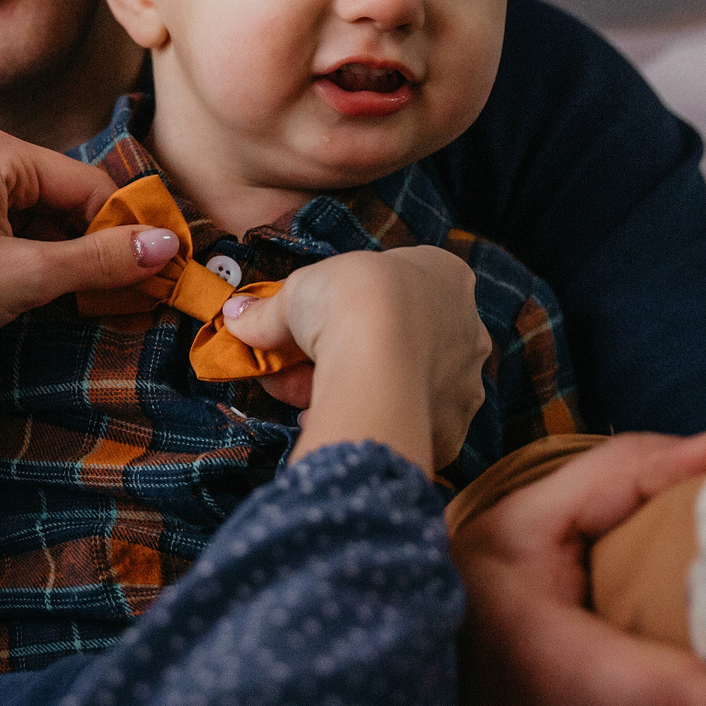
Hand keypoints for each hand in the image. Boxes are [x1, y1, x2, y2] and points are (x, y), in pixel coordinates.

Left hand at [0, 130, 174, 474]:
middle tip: (121, 293)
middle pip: (58, 195)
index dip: (123, 228)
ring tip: (76, 301)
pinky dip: (22, 258)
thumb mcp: (27, 279)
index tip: (157, 268)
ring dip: (57, 256)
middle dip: (89, 244)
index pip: (86, 183)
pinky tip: (29, 296)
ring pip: (29, 215)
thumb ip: (99, 259)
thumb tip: (164, 246)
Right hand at [218, 246, 488, 471]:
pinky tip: (334, 421)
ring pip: (403, 386)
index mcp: (445, 275)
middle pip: (399, 341)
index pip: (393, 289)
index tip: (307, 326)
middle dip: (344, 356)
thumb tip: (237, 316)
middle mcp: (468, 326)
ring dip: (356, 391)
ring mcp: (466, 381)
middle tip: (295, 368)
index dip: (341, 310)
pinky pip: (404, 427)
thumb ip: (270, 310)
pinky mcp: (454, 429)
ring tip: (305, 402)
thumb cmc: (350, 303)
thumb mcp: (298, 292)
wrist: (378, 361)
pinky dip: (371, 425)